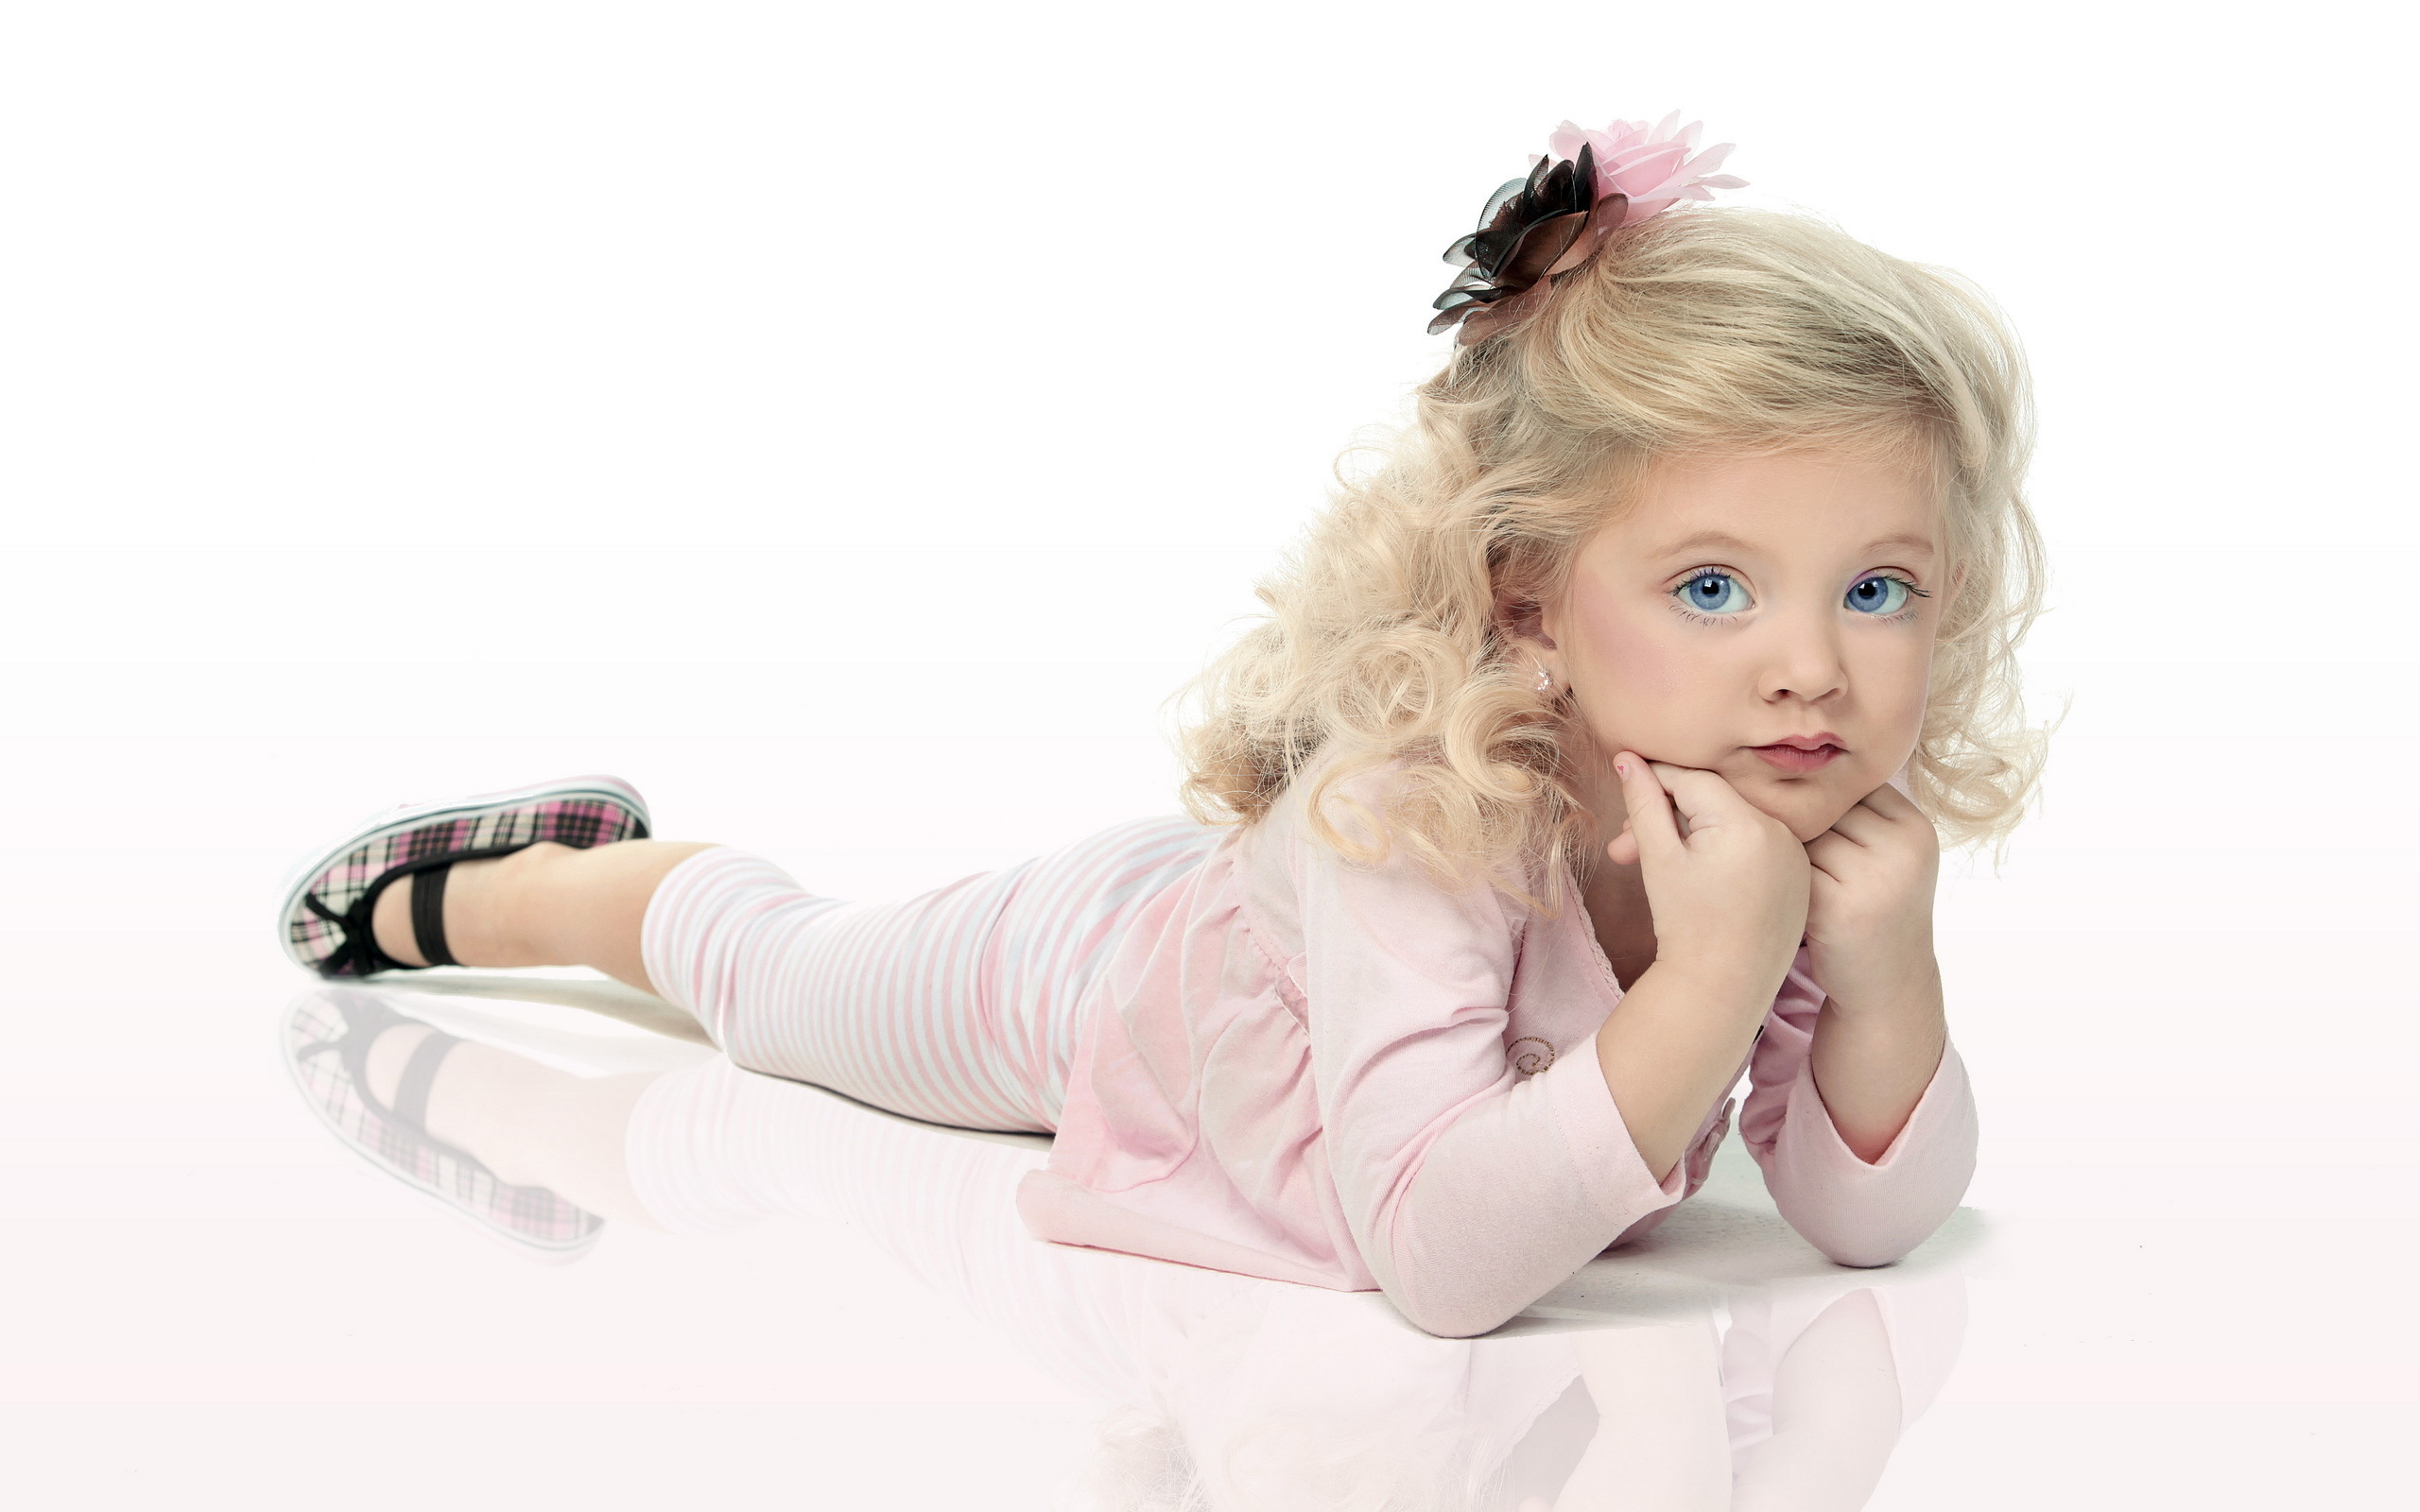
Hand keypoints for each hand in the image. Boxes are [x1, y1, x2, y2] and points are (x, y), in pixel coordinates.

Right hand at [1607, 754, 1808, 995]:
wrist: (1724, 988)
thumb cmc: (1686, 925)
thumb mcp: (1658, 859)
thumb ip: (1643, 803)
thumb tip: (1626, 757)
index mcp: (1746, 823)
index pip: (1693, 779)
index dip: (1655, 781)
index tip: (1627, 788)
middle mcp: (1781, 831)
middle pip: (1715, 802)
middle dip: (1668, 817)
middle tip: (1625, 847)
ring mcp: (1796, 853)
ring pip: (1735, 823)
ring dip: (1696, 833)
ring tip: (1660, 864)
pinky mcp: (1801, 874)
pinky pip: (1758, 846)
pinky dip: (1727, 851)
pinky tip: (1698, 874)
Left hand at [1802, 782, 1941, 1018]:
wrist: (1888, 984)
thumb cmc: (1877, 910)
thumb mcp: (1890, 855)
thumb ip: (1860, 814)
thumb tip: (1794, 759)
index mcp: (1915, 826)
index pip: (1848, 784)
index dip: (1819, 800)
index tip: (1802, 819)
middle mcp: (1901, 848)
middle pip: (1824, 808)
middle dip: (1800, 824)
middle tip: (1783, 847)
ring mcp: (1873, 877)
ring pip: (1803, 835)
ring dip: (1784, 849)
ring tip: (1783, 872)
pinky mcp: (1837, 905)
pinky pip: (1789, 868)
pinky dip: (1778, 877)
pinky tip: (1779, 893)